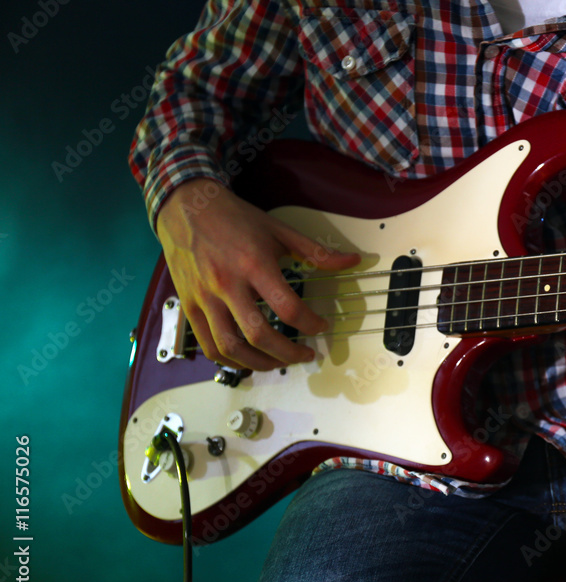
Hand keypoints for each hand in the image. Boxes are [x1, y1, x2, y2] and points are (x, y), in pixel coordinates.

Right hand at [156, 178, 359, 370]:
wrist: (186, 206)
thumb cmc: (234, 218)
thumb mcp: (279, 230)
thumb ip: (316, 251)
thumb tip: (352, 260)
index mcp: (254, 264)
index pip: (288, 307)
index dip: (311, 324)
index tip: (321, 327)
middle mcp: (227, 284)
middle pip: (259, 335)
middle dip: (288, 353)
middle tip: (305, 355)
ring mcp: (205, 298)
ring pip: (231, 347)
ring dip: (260, 363)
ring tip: (278, 363)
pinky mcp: (189, 306)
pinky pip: (207, 345)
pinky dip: (229, 361)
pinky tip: (247, 360)